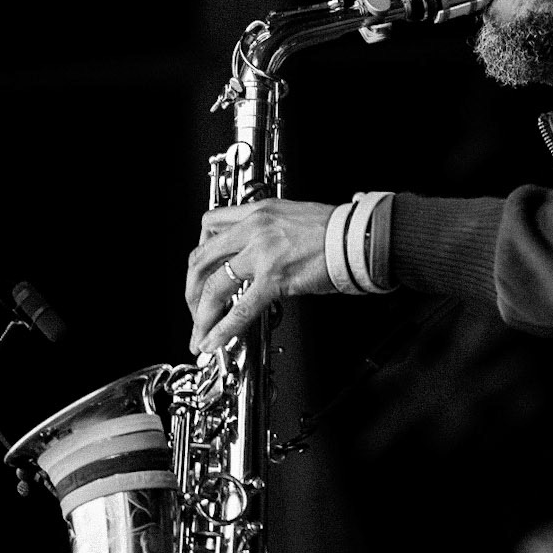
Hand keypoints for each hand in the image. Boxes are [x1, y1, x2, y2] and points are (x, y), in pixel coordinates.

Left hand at [186, 198, 336, 353]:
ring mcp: (261, 253)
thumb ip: (271, 233)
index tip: (201, 271)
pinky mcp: (275, 278)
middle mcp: (254, 228)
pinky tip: (214, 341)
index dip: (200, 251)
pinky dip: (222, 328)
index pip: (210, 224)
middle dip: (192, 288)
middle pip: (202, 257)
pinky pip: (240, 308)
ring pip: (213, 284)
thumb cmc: (339, 230)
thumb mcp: (295, 218)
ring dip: (202, 313)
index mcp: (258, 211)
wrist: (360, 236)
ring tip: (200, 332)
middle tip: (194, 307)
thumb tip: (260, 257)